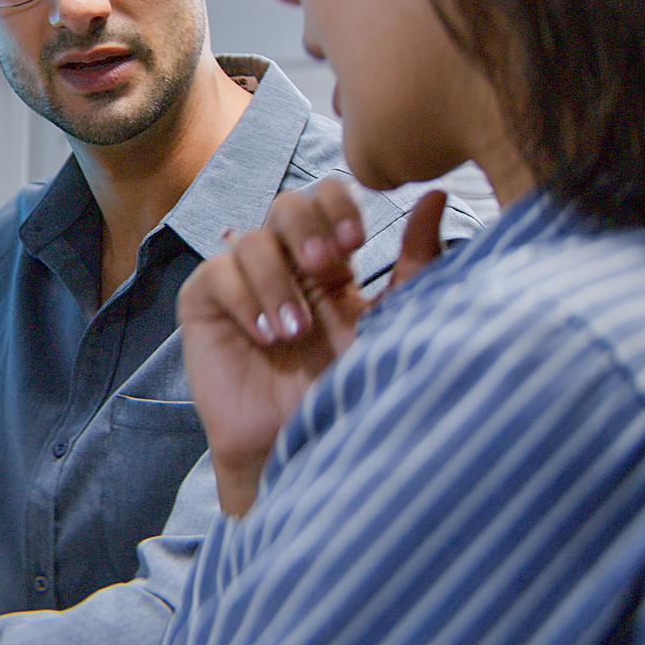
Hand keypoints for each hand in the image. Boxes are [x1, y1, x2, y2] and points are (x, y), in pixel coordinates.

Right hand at [178, 186, 447, 514]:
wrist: (303, 447)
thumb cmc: (349, 393)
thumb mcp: (392, 322)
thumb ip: (416, 264)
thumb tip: (438, 197)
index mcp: (330, 264)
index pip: (327, 197)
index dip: (336, 205)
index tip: (355, 243)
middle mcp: (284, 265)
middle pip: (286, 204)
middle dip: (305, 226)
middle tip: (324, 265)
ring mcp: (242, 283)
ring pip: (251, 240)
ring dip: (276, 282)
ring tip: (294, 332)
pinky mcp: (206, 306)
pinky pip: (216, 274)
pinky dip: (244, 298)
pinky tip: (265, 336)